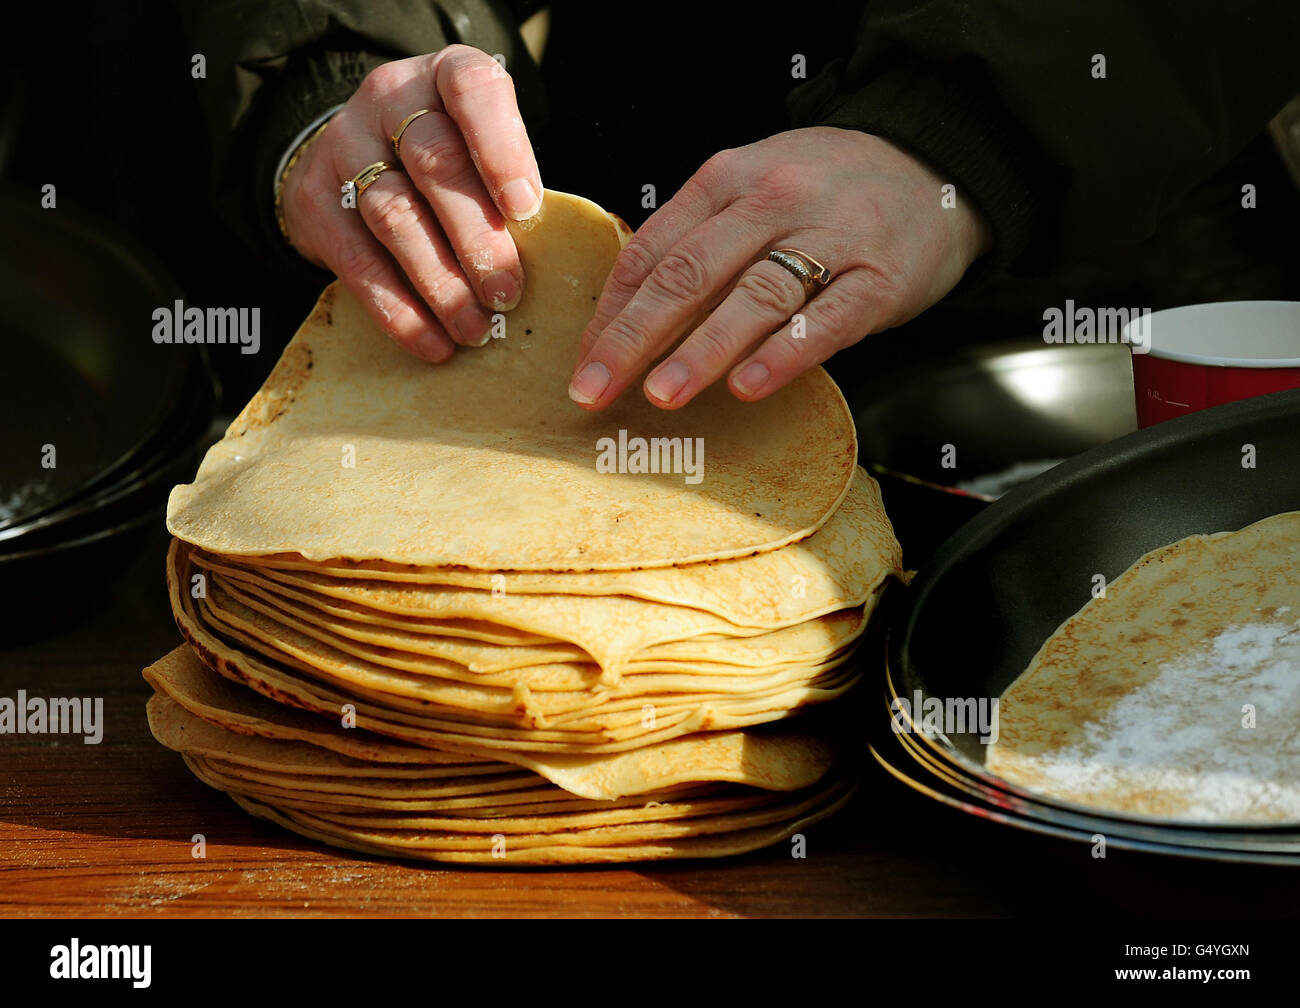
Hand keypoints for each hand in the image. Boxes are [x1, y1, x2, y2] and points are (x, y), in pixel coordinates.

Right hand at [280, 46, 541, 361]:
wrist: (347, 160)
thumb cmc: (444, 159)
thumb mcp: (478, 146)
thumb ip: (508, 184)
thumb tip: (554, 261)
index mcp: (442, 77)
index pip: (470, 88)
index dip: (501, 146)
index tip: (526, 206)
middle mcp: (389, 102)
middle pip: (435, 164)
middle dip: (478, 237)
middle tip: (508, 294)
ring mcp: (346, 149)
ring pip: (396, 216)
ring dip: (441, 283)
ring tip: (475, 329)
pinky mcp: (316, 204)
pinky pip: (357, 263)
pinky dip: (399, 310)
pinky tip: (432, 342)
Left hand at [569, 127, 990, 408]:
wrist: (935, 167)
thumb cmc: (827, 190)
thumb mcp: (754, 188)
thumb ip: (697, 239)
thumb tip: (625, 313)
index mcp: (728, 180)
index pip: (653, 250)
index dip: (612, 311)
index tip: (583, 363)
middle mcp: (774, 201)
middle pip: (690, 273)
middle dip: (634, 337)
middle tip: (595, 390)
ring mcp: (830, 238)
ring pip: (753, 296)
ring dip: (700, 350)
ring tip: (660, 395)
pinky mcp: (880, 279)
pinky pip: (825, 320)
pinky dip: (783, 355)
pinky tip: (747, 387)